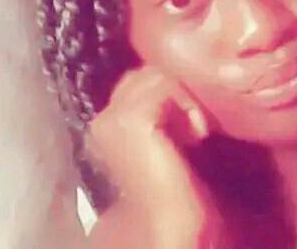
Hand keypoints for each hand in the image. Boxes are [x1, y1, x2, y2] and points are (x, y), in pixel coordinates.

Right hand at [85, 66, 224, 247]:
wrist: (174, 223)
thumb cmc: (177, 187)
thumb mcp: (167, 139)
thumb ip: (162, 112)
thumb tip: (181, 82)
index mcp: (107, 127)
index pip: (137, 83)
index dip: (169, 93)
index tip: (190, 126)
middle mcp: (102, 121)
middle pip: (145, 75)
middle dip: (175, 91)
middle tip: (194, 128)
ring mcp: (110, 120)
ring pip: (154, 76)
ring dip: (183, 98)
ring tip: (194, 133)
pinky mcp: (128, 120)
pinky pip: (163, 85)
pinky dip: (186, 104)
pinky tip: (194, 136)